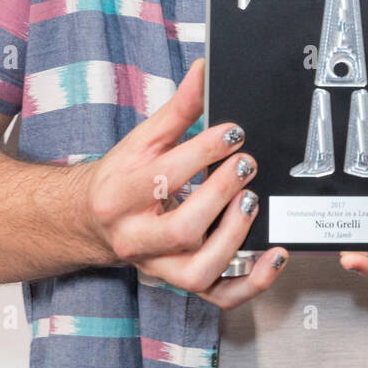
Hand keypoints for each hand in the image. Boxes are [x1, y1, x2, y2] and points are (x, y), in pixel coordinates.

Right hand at [80, 58, 287, 306]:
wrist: (93, 221)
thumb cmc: (123, 177)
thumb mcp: (142, 139)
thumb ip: (177, 109)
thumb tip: (204, 71)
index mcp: (121, 194)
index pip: (164, 175)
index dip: (204, 151)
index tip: (233, 132)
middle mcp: (136, 237)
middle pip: (182, 229)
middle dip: (221, 195)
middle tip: (247, 165)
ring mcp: (159, 267)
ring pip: (199, 271)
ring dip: (235, 238)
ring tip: (252, 203)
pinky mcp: (180, 282)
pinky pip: (218, 296)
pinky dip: (252, 283)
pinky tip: (275, 256)